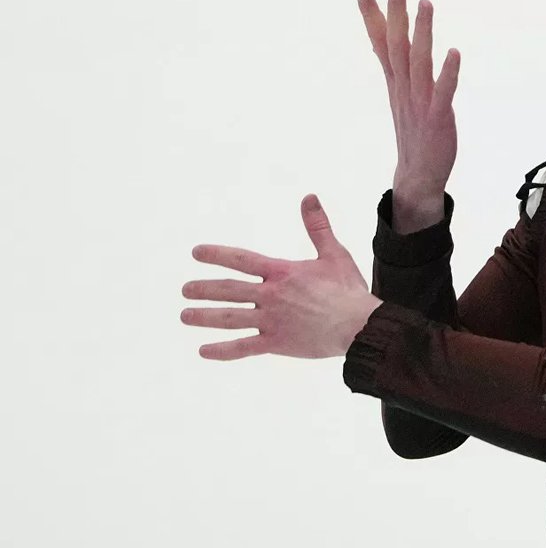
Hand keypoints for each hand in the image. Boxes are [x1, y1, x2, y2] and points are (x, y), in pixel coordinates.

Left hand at [182, 195, 382, 359]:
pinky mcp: (277, 343)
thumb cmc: (348, 288)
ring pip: (230, 319)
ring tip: (185, 316)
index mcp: (282, 272)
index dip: (216, 255)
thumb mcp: (334, 253)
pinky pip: (244, 347)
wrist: (358, 325)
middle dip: (204, 289)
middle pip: (228, 291)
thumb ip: (317, 226)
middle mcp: (271, 295)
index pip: (241, 260)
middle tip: (185, 290)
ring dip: (205, 317)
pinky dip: (223, 350)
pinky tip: (204, 351)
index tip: (196, 253)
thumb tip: (309, 197)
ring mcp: (272, 320)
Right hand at [356, 0, 460, 196]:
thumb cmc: (414, 133)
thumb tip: (387, 43)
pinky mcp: (438, 118)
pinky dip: (448, 72)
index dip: (372, 17)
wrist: (418, 177)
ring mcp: (420, 103)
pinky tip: (454, 52)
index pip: (381, 44)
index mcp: (396, 83)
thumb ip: (397, 68)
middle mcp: (404, 89)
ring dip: (422, 33)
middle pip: (397, 47)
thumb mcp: (401, 97)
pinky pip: (443, 92)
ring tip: (425, 4)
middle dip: (396, 15)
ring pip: (419, 63)